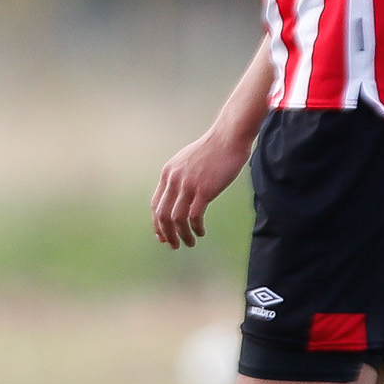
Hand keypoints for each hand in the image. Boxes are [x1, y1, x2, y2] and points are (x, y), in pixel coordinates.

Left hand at [152, 128, 251, 247]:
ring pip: (176, 219)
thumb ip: (179, 177)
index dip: (157, 223)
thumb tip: (178, 195)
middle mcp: (174, 180)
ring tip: (189, 242)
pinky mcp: (204, 190)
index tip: (163, 236)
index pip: (155, 204)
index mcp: (167, 174)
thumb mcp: (185, 161)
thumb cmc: (211, 150)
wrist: (227, 138)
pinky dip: (195, 228)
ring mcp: (188, 185)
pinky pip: (194, 216)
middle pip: (162, 215)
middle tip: (174, 245)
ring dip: (181, 235)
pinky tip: (200, 232)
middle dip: (166, 234)